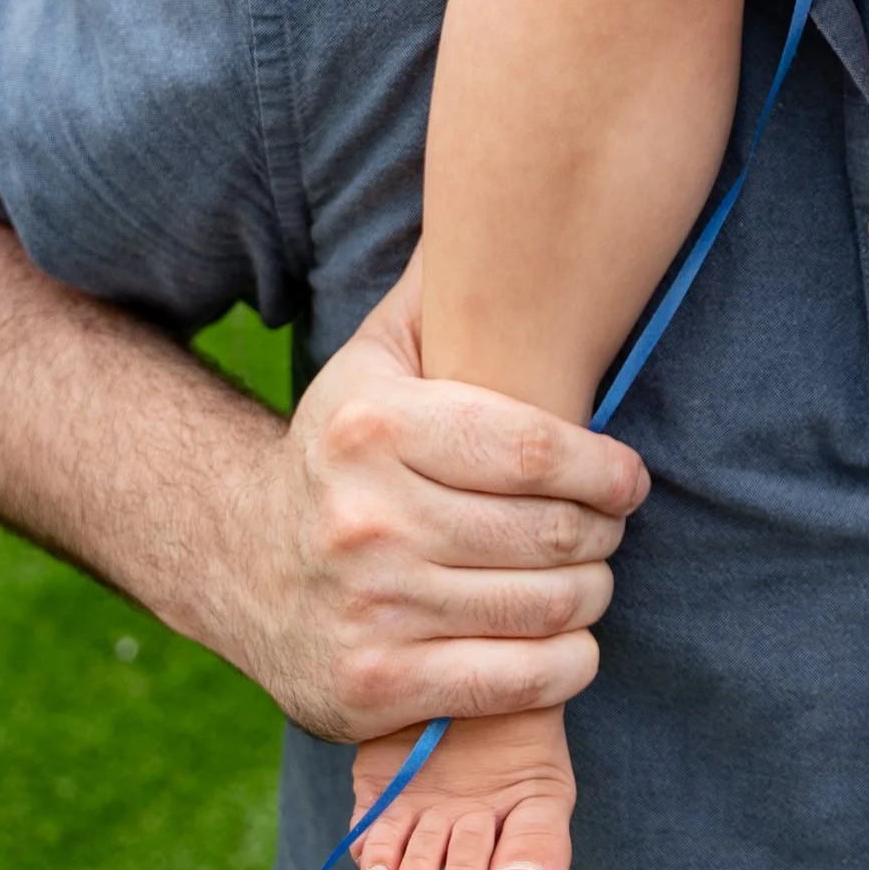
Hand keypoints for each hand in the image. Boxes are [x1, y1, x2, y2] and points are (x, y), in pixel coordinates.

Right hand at [229, 255, 648, 744]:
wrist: (239, 562)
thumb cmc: (347, 449)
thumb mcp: (379, 357)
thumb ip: (447, 291)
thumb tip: (515, 180)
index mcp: (374, 428)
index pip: (537, 450)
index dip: (606, 467)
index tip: (628, 475)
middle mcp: (365, 520)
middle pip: (550, 532)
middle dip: (604, 530)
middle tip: (611, 526)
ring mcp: (368, 611)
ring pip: (545, 606)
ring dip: (591, 592)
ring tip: (588, 574)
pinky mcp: (372, 689)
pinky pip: (517, 682)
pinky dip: (566, 663)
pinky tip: (568, 639)